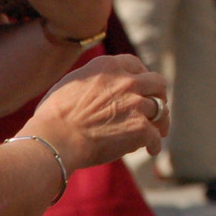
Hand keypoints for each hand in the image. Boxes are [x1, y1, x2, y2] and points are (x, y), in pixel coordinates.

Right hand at [31, 53, 169, 166]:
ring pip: (161, 110)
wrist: (55, 138)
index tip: (141, 87)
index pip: (135, 64)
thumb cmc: (54, 115)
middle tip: (158, 105)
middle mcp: (126, 81)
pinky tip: (152, 150)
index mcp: (108, 65)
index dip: (141, 76)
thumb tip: (98, 86)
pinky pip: (155, 137)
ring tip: (158, 130)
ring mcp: (136, 104)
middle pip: (157, 83)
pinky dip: (154, 144)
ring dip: (160, 121)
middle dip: (159, 94)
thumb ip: (93, 80)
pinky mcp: (140, 127)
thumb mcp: (72, 83)